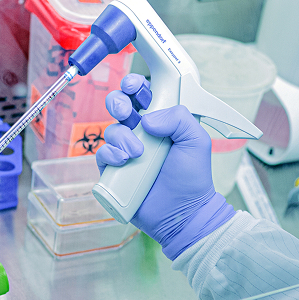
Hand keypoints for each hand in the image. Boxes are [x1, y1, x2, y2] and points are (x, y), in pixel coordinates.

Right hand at [95, 74, 235, 259]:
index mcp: (162, 121)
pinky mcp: (114, 171)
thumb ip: (179, 118)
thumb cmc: (192, 179)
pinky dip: (110, 154)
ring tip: (137, 153)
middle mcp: (141, 134)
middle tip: (124, 111)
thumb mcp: (196, 140)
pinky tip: (124, 161)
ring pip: (110, 130)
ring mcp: (126, 152)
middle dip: (117, 102)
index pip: (143, 94)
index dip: (135, 85)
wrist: (182, 214)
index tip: (134, 86)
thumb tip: (147, 118)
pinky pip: (102, 154)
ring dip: (121, 137)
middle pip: (119, 106)